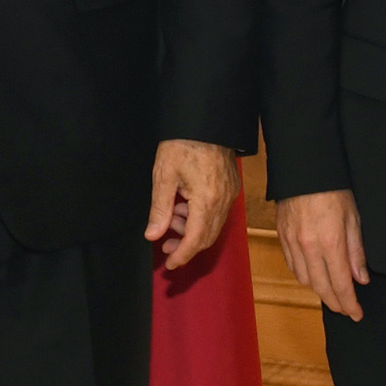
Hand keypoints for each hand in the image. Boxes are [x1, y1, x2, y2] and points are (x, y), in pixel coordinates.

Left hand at [145, 139, 239, 270]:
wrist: (205, 121)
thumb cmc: (182, 144)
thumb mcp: (164, 175)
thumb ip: (160, 209)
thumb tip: (153, 235)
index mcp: (206, 201)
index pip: (196, 240)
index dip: (182, 255)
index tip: (170, 265)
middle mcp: (223, 201)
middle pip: (207, 237)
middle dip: (186, 245)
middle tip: (165, 245)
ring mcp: (230, 194)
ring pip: (213, 225)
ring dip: (192, 229)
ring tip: (172, 217)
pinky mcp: (232, 187)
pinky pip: (218, 212)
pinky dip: (201, 216)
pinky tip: (185, 206)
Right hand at [277, 189, 367, 320]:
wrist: (304, 168)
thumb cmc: (332, 189)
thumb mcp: (353, 218)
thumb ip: (357, 251)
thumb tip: (361, 278)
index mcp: (331, 243)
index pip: (342, 285)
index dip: (350, 304)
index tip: (357, 314)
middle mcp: (309, 247)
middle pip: (322, 288)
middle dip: (335, 303)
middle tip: (346, 309)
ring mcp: (292, 243)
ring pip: (305, 279)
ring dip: (319, 291)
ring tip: (332, 293)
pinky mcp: (282, 236)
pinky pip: (293, 265)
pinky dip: (304, 275)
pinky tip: (313, 275)